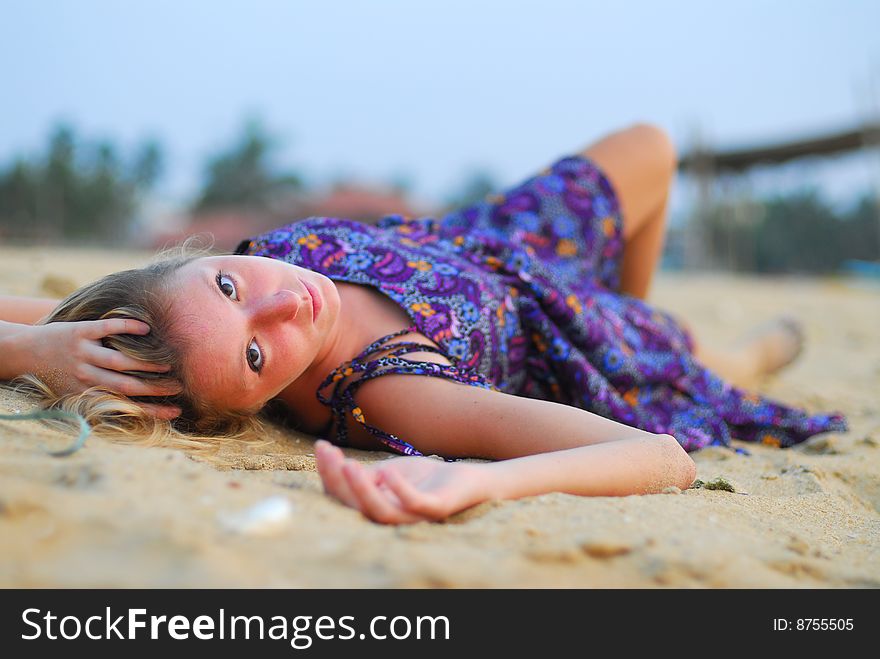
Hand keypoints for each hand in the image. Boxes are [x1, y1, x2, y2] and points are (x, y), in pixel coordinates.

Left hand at [17, 319, 181, 418]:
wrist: (24, 351)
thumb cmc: (54, 375)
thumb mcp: (73, 392)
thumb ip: (100, 399)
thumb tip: (135, 410)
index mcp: (86, 393)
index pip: (124, 405)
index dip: (152, 411)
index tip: (175, 412)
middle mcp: (85, 375)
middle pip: (126, 384)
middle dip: (155, 387)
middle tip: (179, 386)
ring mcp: (83, 352)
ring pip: (119, 360)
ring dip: (146, 363)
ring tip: (168, 364)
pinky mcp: (80, 331)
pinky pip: (108, 328)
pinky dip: (128, 327)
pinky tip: (146, 329)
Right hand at [315, 439, 490, 523]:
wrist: (468, 479)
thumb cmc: (426, 477)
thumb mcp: (390, 471)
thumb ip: (368, 474)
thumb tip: (340, 468)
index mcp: (378, 508)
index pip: (346, 498)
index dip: (329, 474)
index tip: (320, 446)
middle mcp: (393, 518)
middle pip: (357, 508)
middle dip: (338, 480)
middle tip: (328, 453)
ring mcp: (415, 516)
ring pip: (381, 513)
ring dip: (361, 491)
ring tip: (347, 466)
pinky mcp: (436, 509)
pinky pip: (414, 504)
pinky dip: (399, 490)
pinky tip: (387, 471)